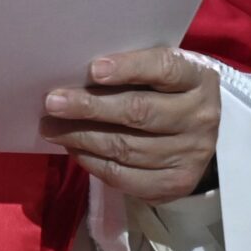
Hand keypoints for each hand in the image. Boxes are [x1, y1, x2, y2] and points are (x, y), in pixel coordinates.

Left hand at [41, 47, 219, 203]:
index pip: (165, 68)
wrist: (197, 129)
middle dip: (89, 107)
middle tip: (52, 103)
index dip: (128, 68)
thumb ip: (128, 66)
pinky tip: (73, 149)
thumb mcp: (156, 67)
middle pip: (139, 112)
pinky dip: (93, 163)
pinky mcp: (177, 183)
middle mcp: (200, 116)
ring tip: (51, 128)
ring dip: (82, 138)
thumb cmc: (164, 87)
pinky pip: (127, 177)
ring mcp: (191, 154)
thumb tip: (72, 75)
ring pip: (128, 148)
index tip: (93, 69)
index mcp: (197, 76)